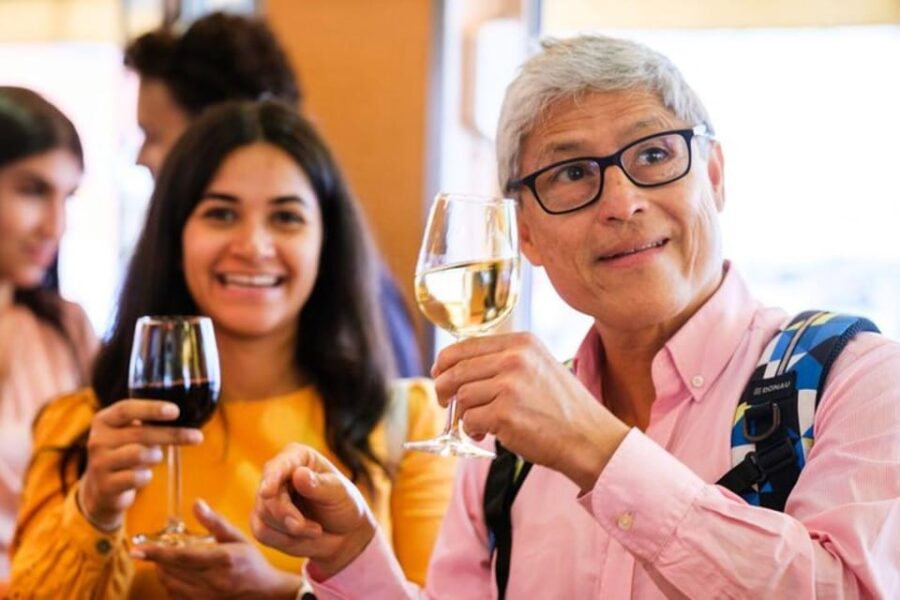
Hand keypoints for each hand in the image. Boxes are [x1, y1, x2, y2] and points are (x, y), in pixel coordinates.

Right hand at [78, 399, 202, 529]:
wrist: (102, 490)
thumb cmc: (125, 453)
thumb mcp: (130, 434)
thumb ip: (149, 424)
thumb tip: (188, 417)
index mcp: (104, 420)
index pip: (127, 409)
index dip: (152, 408)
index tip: (175, 411)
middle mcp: (97, 440)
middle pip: (140, 433)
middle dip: (172, 435)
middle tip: (197, 437)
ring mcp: (99, 464)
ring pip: (140, 454)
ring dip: (155, 456)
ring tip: (154, 458)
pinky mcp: (105, 486)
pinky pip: (137, 477)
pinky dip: (147, 476)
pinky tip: (143, 475)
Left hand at [132, 500, 299, 599]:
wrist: (265, 593)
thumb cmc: (252, 563)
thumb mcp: (238, 538)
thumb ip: (215, 522)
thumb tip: (197, 504)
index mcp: (222, 560)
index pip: (182, 556)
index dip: (157, 553)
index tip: (137, 549)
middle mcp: (213, 580)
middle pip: (171, 571)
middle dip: (156, 560)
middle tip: (151, 550)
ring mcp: (207, 596)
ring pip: (170, 585)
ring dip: (162, 571)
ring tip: (163, 560)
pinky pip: (175, 596)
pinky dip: (169, 585)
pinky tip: (173, 575)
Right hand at [251, 443, 375, 579]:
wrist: (344, 532)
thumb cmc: (344, 504)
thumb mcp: (339, 493)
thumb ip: (320, 485)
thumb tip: (298, 474)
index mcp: (297, 456)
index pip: (278, 466)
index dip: (272, 479)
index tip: (266, 493)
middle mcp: (277, 472)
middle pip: (267, 496)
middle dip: (288, 516)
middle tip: (315, 530)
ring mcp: (267, 496)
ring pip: (264, 515)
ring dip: (292, 530)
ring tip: (316, 530)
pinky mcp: (262, 518)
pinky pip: (262, 532)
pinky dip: (284, 539)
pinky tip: (303, 536)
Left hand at [432, 332, 629, 490]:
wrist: (590, 439)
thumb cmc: (562, 409)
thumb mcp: (538, 367)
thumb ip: (503, 361)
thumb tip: (456, 368)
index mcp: (521, 343)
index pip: (464, 345)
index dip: (445, 363)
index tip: (439, 375)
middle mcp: (515, 358)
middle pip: (455, 370)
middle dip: (444, 389)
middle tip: (444, 403)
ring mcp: (510, 385)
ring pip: (461, 396)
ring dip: (462, 415)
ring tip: (477, 425)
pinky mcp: (505, 413)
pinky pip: (469, 420)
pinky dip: (471, 430)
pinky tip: (485, 434)